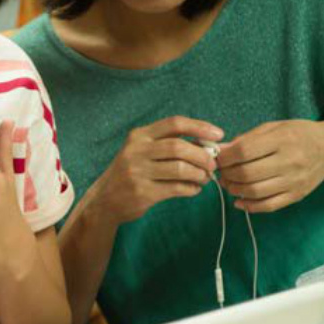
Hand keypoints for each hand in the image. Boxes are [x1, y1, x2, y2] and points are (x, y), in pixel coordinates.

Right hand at [92, 116, 222, 224]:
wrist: (105, 199)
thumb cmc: (132, 172)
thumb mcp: (142, 151)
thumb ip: (169, 144)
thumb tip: (208, 146)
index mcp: (139, 135)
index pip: (174, 124)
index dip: (199, 127)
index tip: (218, 135)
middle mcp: (136, 151)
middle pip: (179, 147)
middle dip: (202, 156)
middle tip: (213, 164)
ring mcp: (138, 172)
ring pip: (180, 169)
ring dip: (199, 174)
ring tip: (204, 178)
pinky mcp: (143, 192)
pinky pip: (177, 188)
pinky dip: (192, 188)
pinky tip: (194, 189)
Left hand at [216, 119, 323, 212]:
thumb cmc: (298, 134)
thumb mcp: (274, 127)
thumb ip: (247, 139)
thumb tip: (221, 151)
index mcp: (282, 139)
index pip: (244, 151)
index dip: (225, 157)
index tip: (217, 158)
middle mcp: (290, 161)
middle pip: (247, 174)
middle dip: (227, 174)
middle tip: (221, 172)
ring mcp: (295, 180)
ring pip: (256, 192)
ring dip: (235, 190)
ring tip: (229, 184)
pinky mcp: (297, 195)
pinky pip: (269, 205)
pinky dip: (250, 206)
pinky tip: (239, 201)